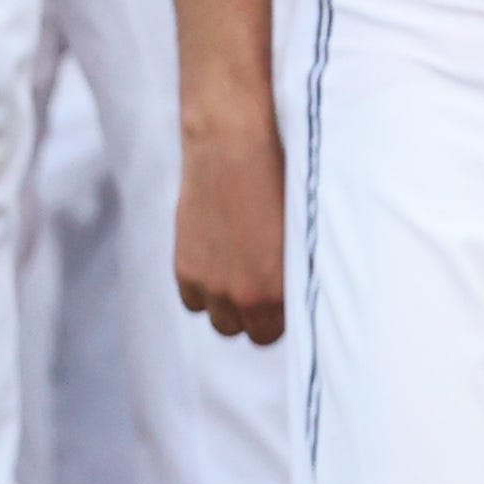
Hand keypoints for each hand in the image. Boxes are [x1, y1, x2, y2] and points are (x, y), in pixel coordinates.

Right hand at [174, 122, 286, 345]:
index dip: (276, 317)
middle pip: (245, 332)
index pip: (274, 334)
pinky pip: (192, 302)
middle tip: (258, 287)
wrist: (232, 150)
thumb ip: (293, 274)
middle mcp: (245, 296)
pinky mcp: (185, 269)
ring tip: (237, 275)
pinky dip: (202, 290)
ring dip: (226, 306)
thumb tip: (294, 298)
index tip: (279, 301)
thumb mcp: (298, 234)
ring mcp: (211, 285)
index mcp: (280, 289)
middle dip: (253, 316)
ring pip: (218, 321)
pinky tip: (216, 264)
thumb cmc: (277, 182)